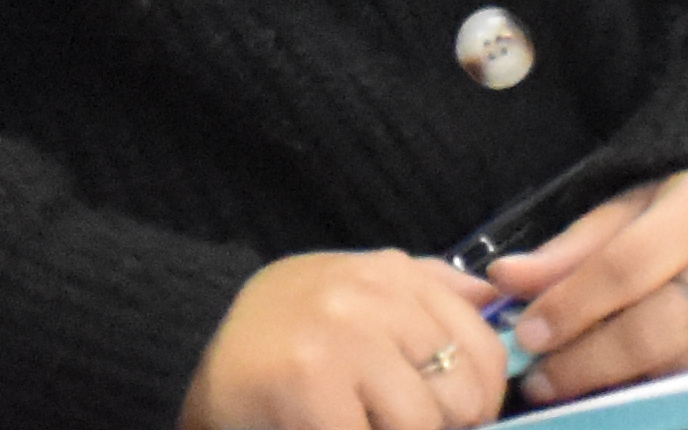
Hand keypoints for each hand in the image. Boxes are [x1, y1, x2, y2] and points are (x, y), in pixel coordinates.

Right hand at [181, 250, 505, 429]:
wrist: (190, 342)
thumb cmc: (287, 327)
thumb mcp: (358, 286)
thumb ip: (428, 288)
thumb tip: (497, 298)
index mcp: (392, 273)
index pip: (483, 350)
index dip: (478, 401)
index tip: (451, 417)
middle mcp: (371, 296)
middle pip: (460, 395)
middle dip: (438, 427)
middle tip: (393, 423)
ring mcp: (340, 338)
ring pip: (421, 424)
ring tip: (361, 422)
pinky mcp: (309, 386)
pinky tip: (331, 427)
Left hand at [492, 167, 687, 404]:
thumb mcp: (637, 205)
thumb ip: (572, 247)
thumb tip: (505, 279)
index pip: (626, 266)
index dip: (571, 305)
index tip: (526, 333)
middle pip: (653, 331)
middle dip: (587, 361)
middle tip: (539, 378)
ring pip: (678, 369)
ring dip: (616, 384)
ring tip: (567, 386)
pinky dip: (656, 391)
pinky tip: (619, 389)